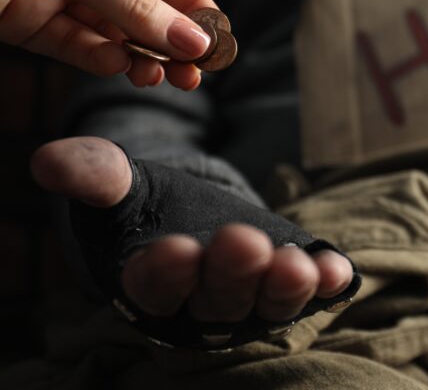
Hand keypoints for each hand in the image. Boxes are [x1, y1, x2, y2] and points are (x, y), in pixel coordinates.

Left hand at [0, 0, 215, 89]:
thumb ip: (137, 6)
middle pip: (142, 2)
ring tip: (159, 77)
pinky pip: (74, 42)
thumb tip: (195, 40)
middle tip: (194, 74)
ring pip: (111, 28)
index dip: (193, 2)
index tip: (216, 40)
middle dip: (169, 38)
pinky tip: (118, 67)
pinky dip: (98, 57)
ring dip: (137, 54)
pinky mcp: (27, 19)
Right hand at [31, 137, 354, 331]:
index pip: (155, 288)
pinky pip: (312, 291)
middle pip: (219, 298)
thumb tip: (50, 161)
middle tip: (244, 242)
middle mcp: (204, 304)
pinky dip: (326, 283)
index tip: (175, 248)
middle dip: (233, 273)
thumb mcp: (122, 187)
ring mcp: (252, 300)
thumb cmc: (152, 208)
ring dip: (286, 286)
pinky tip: (340, 269)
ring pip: (269, 303)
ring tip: (299, 263)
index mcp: (152, 284)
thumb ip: (95, 177)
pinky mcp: (291, 285)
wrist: (196, 215)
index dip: (166, 272)